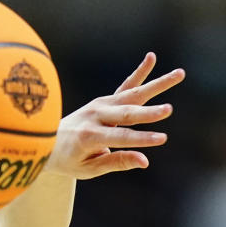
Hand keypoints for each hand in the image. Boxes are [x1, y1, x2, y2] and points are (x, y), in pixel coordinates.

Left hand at [46, 53, 185, 178]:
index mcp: (89, 136)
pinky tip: (152, 57)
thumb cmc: (68, 160)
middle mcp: (94, 116)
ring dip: (156, 84)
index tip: (161, 139)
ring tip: (180, 74)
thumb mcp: (88, 168)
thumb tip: (145, 161)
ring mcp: (99, 105)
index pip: (120, 137)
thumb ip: (116, 163)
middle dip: (148, 113)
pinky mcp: (103, 100)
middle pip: (126, 113)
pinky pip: (125, 86)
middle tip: (168, 110)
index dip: (141, 139)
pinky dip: (139, 73)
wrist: (46, 141)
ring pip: (132, 94)